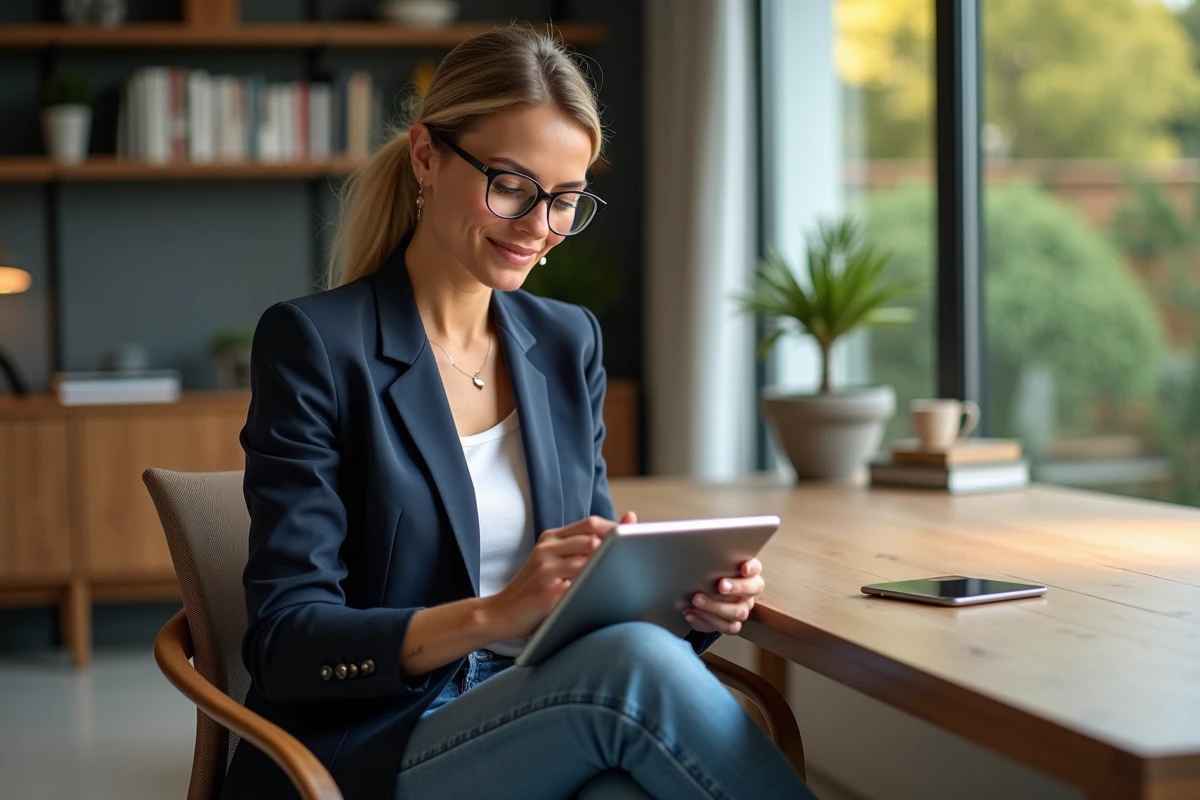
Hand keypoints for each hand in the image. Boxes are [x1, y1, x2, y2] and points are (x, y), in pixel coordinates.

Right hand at [485, 511, 636, 640]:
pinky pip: (581, 584)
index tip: (636, 541)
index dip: (616, 530)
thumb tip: (630, 518)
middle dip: (618, 545)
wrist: (498, 614)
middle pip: (593, 536)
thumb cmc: (535, 591)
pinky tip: (609, 592)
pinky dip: (598, 584)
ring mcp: (546, 569)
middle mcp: (547, 548)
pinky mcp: (548, 591)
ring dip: (611, 564)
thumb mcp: (554, 563)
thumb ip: (584, 547)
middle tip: (637, 557)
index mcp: (550, 538)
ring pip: (590, 557)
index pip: (591, 523)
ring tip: (627, 573)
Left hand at [683, 558, 764, 635]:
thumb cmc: (708, 576)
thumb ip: (712, 561)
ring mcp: (742, 608)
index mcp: (747, 573)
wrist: (701, 596)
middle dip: (736, 587)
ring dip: (715, 606)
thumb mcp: (709, 566)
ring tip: (696, 600)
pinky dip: (706, 621)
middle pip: (752, 590)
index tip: (743, 568)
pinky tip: (691, 613)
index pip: (755, 567)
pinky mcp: (732, 624)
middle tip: (720, 585)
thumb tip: (699, 553)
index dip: (752, 568)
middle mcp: (748, 591)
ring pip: (739, 612)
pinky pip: (727, 627)